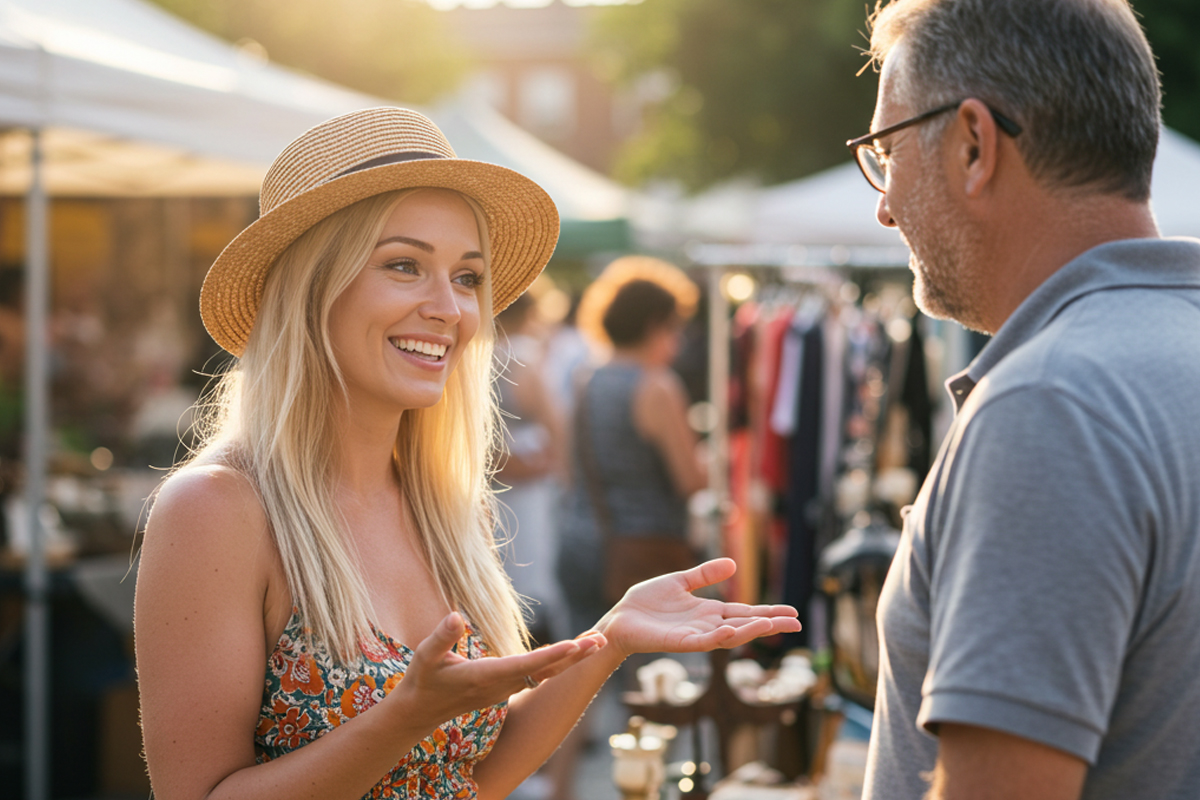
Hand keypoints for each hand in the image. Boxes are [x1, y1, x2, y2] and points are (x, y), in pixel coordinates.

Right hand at [390, 613, 605, 729]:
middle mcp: (502, 685)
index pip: (526, 665)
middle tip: (602, 641)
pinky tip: (575, 650)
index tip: (575, 646)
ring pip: (547, 673)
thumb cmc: (423, 679)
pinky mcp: (507, 686)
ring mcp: (507, 688)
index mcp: (486, 676)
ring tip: (597, 641)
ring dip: (573, 658)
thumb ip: (441, 638)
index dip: (551, 656)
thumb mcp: (425, 656)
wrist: (422, 710)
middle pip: (546, 670)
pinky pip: (540, 674)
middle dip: (575, 656)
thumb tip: (456, 616)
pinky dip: (560, 662)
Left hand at [595, 558, 800, 659]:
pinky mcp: (678, 642)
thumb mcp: (680, 581)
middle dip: (770, 625)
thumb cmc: (647, 602)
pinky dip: (718, 636)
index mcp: (709, 612)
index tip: (794, 612)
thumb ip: (705, 574)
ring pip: (729, 635)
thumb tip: (734, 565)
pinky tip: (732, 629)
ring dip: (750, 631)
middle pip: (745, 626)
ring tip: (771, 624)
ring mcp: (695, 635)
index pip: (746, 612)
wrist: (621, 617)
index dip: (769, 612)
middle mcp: (707, 625)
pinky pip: (702, 641)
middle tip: (797, 623)